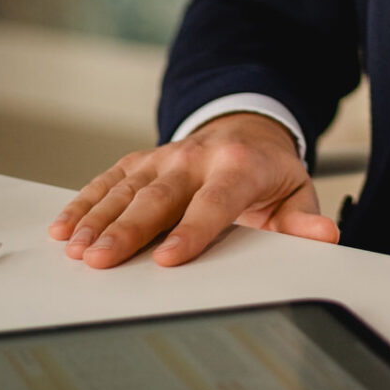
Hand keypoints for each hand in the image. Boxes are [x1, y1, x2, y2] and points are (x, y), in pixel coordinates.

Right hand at [48, 113, 339, 268]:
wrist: (247, 129)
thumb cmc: (268, 172)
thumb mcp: (294, 193)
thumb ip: (303, 220)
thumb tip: (324, 236)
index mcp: (237, 168)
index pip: (214, 202)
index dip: (192, 230)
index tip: (169, 258)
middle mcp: (196, 159)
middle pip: (159, 198)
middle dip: (129, 230)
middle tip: (102, 261)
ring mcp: (164, 157)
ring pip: (126, 189)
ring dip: (98, 220)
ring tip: (77, 250)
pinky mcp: (141, 161)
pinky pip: (108, 180)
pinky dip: (84, 202)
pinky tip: (64, 227)